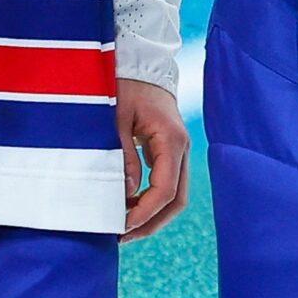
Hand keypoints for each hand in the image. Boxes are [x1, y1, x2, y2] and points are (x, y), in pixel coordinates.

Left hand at [115, 78, 190, 239]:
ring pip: (173, 193)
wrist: (140, 61)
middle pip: (176, 199)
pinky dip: (150, 198)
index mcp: (172, 140)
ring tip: (123, 227)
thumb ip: (121, 156)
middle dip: (152, 222)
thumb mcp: (116, 119)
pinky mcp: (169, 149)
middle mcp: (181, 148)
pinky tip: (128, 206)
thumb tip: (125, 194)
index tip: (122, 227)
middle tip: (123, 237)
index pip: (166, 190)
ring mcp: (178, 149)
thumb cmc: (125, 85)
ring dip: (152, 213)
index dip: (145, 212)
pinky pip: (165, 182)